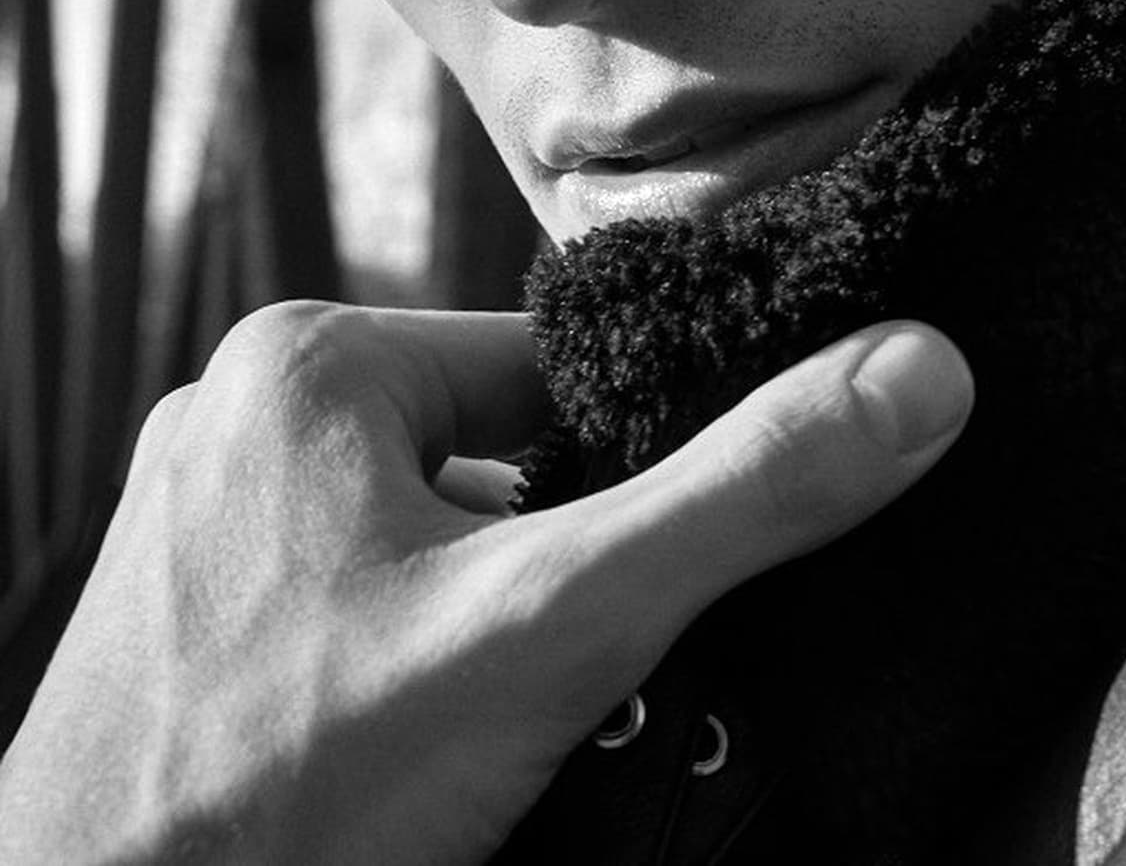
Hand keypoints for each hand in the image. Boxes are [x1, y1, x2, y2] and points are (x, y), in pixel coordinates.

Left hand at [0, 302, 972, 863]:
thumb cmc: (297, 790)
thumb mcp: (558, 622)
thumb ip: (743, 496)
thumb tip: (924, 371)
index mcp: (309, 357)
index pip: (553, 374)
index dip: (630, 483)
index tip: (646, 585)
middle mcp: (234, 416)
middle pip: (487, 468)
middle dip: (546, 573)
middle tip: (562, 683)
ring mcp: (194, 530)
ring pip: (420, 551)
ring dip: (479, 632)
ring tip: (487, 735)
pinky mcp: (181, 631)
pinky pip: (346, 614)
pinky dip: (401, 676)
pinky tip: (412, 766)